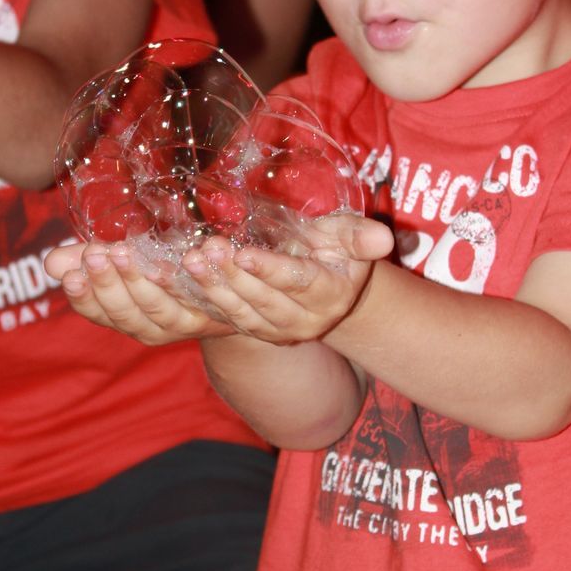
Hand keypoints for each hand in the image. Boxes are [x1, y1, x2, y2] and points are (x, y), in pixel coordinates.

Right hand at [44, 239, 236, 344]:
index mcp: (123, 317)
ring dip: (140, 282)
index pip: (96, 313)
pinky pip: (198, 298)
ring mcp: (179, 325)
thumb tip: (51, 263)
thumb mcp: (122, 265)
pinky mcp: (209, 315)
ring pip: (157, 309)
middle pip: (124, 313)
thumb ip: (88, 262)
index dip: (83, 297)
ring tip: (125, 252)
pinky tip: (184, 257)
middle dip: (108, 284)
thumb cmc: (162, 276)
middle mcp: (148, 329)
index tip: (71, 276)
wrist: (222, 299)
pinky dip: (191, 278)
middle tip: (96, 255)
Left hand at [175, 213, 393, 344]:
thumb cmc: (335, 250)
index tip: (242, 252)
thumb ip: (360, 235)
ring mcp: (282, 333)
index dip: (269, 269)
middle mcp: (308, 322)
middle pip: (265, 301)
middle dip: (232, 276)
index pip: (298, 282)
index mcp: (332, 295)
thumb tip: (384, 237)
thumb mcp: (349, 237)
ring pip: (244, 314)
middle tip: (206, 250)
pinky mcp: (260, 335)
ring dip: (214, 289)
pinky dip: (207, 301)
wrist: (328, 286)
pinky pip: (230, 321)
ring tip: (191, 262)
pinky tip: (186, 280)